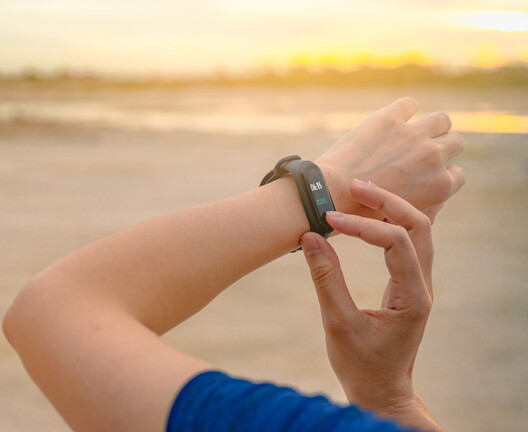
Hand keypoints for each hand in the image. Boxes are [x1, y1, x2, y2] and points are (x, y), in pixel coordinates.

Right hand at [300, 179, 442, 430]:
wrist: (381, 391)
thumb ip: (325, 278)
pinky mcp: (409, 285)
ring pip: (419, 230)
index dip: (362, 225)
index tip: (329, 219)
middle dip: (388, 201)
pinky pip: (410, 242)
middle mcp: (423, 286)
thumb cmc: (360, 364)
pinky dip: (392, 222)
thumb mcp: (337, 322)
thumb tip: (310, 236)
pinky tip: (371, 212)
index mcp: (413, 297)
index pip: (396, 242)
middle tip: (354, 185)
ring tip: (360, 192)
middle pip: (419, 225)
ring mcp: (420, 284)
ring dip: (392, 208)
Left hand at [316, 97, 464, 218]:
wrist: (331, 195)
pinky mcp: (390, 118)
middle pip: (455, 143)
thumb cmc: (360, 214)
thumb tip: (437, 198)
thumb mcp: (403, 218)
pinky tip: (389, 121)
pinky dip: (403, 110)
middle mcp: (434, 157)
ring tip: (409, 133)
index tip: (425, 175)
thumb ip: (425, 206)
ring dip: (430, 125)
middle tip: (418, 152)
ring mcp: (414, 135)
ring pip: (441, 120)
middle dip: (441, 147)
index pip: (457, 174)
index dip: (440, 173)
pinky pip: (408, 104)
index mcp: (441, 186)